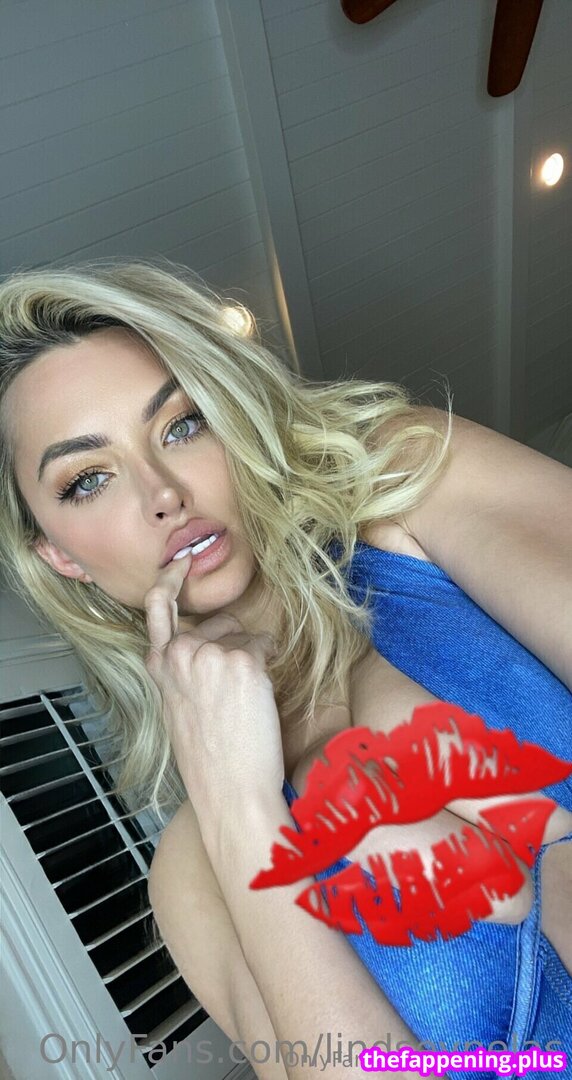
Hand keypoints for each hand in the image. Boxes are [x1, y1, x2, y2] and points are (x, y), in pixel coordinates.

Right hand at [144, 553, 285, 821]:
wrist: (230, 793)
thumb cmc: (209, 760)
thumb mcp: (177, 710)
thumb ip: (182, 674)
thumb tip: (206, 651)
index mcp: (158, 667)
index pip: (159, 608)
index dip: (171, 579)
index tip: (182, 563)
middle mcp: (179, 655)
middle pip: (218, 626)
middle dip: (234, 645)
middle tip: (236, 691)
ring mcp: (211, 655)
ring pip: (245, 638)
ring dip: (253, 662)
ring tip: (244, 706)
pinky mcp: (244, 662)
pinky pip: (265, 647)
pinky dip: (269, 666)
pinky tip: (260, 699)